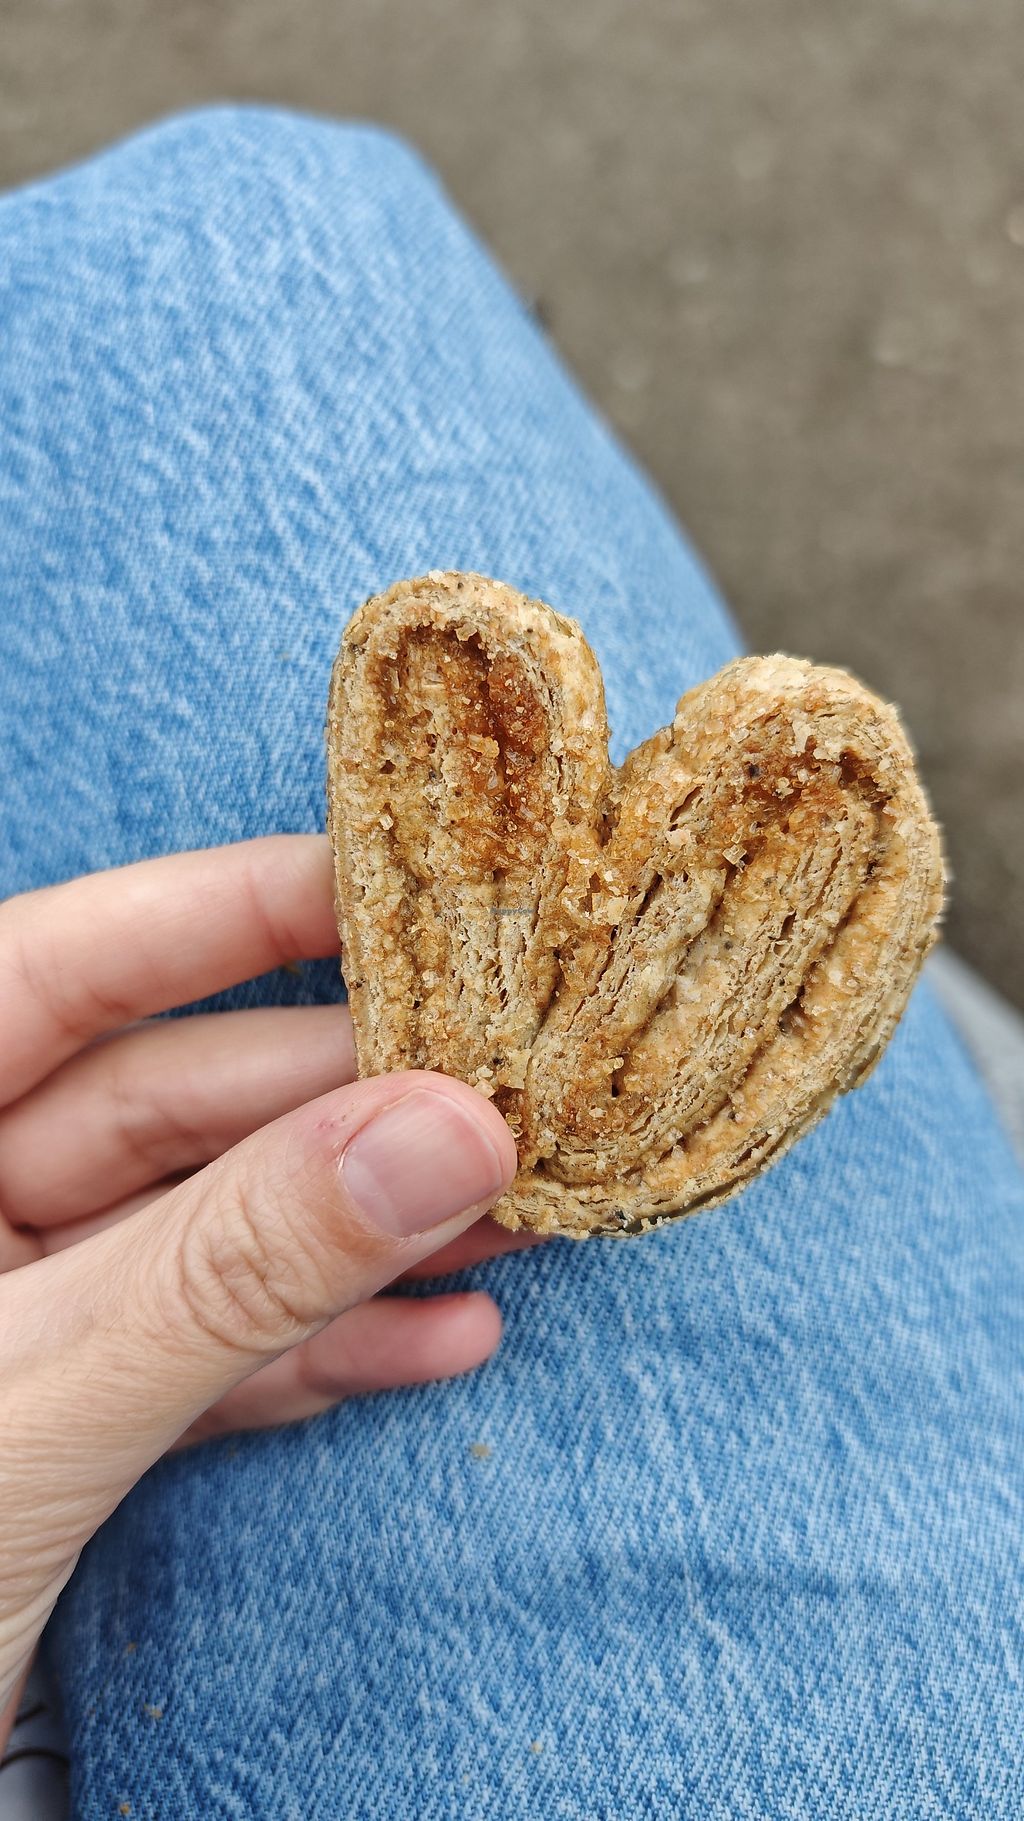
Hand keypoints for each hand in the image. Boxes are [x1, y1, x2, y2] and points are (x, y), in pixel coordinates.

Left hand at [0, 835, 526, 1741]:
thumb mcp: (40, 1406)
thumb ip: (234, 1266)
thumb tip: (444, 1130)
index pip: (60, 968)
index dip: (225, 911)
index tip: (389, 878)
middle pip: (161, 1102)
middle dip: (342, 1105)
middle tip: (502, 1090)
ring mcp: (0, 1318)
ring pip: (198, 1232)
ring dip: (356, 1234)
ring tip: (511, 1217)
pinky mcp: (47, 1423)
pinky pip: (194, 1353)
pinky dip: (312, 1352)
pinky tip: (439, 1337)